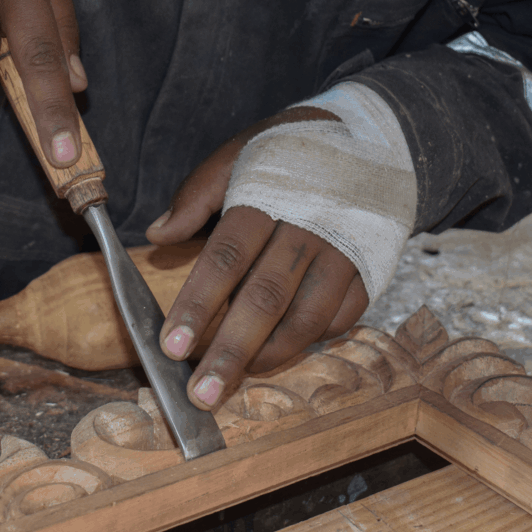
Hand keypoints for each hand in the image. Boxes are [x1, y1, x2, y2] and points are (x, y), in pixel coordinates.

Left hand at [145, 107, 369, 410]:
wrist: (374, 138)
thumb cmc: (291, 153)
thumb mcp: (240, 154)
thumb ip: (198, 194)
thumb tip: (157, 234)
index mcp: (268, 196)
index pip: (226, 259)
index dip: (197, 305)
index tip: (170, 346)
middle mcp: (310, 227)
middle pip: (265, 298)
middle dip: (229, 351)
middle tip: (199, 394)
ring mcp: (345, 251)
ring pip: (308, 318)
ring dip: (269, 356)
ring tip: (233, 381)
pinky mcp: (371, 269)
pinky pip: (342, 318)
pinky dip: (310, 341)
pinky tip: (278, 352)